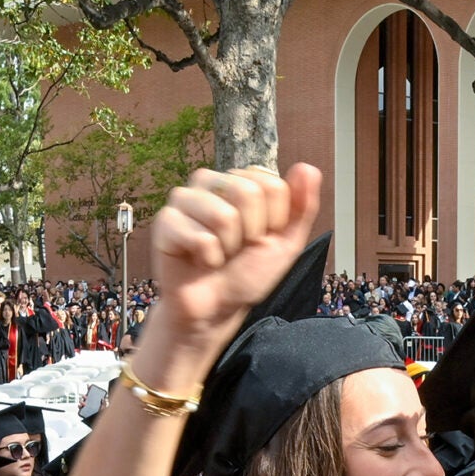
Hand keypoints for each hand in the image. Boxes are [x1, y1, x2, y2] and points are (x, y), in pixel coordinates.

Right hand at [142, 165, 322, 370]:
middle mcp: (210, 181)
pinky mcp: (165, 221)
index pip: (272, 185)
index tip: (260, 237)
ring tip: (218, 254)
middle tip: (237, 248)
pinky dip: (209, 259)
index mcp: (240, 181)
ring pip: (224, 216)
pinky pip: (201, 238)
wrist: (217, 307)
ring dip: (228, 248)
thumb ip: (302, 206)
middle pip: (248, 194)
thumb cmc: (248, 272)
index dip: (274, 221)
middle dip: (251, 234)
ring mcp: (184, 199)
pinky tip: (200, 261)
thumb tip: (309, 168)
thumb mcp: (285, 243)